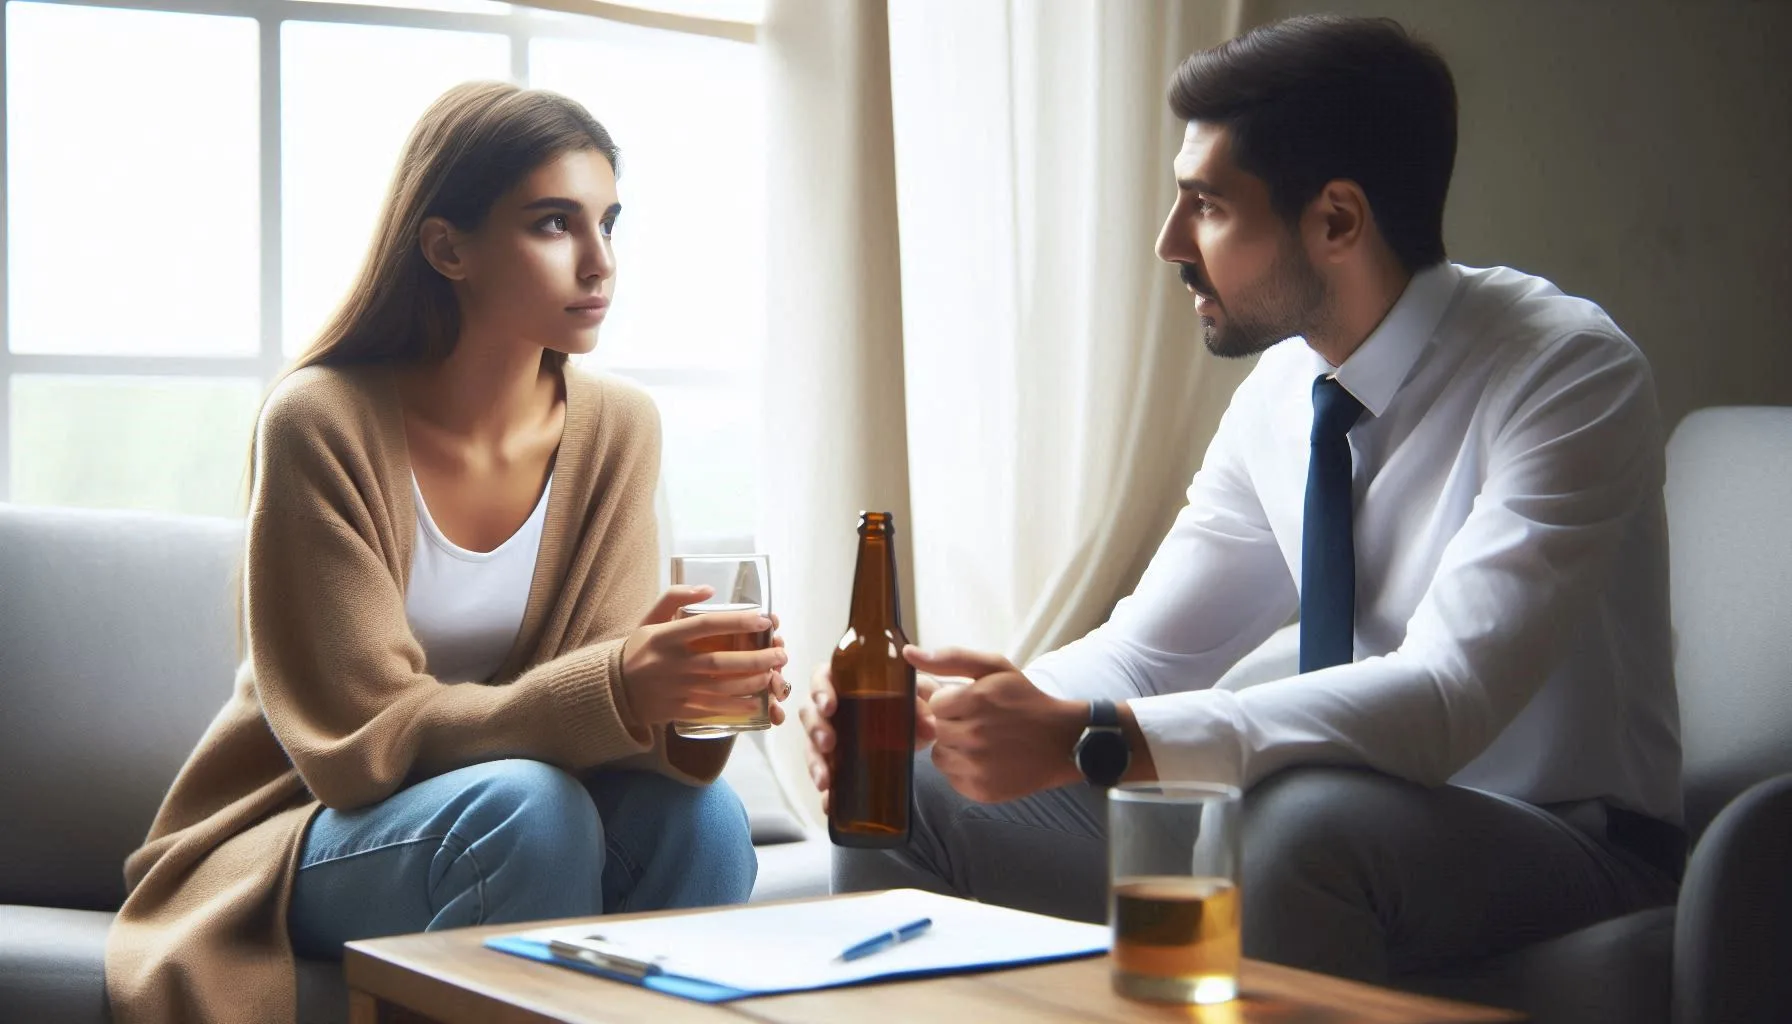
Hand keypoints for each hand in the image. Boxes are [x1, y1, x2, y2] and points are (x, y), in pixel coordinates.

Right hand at [621, 586, 789, 727]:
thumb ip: (675, 597)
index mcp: (665, 637)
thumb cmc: (638, 650)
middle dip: (757, 658)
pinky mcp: (679, 709)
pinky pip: (714, 709)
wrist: (613, 691)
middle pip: (722, 661)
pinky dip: (737, 706)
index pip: (708, 625)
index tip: (764, 620)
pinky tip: (757, 701)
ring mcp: (676, 689)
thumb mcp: (650, 619)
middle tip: (780, 653)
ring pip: (723, 687)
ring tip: (773, 674)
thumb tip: (709, 589)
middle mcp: (672, 663)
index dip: (739, 622)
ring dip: (753, 681)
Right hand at [800, 659, 939, 813]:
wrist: (914, 728)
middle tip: (828, 743)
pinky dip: (825, 790)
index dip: (819, 690)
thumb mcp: (918, 697)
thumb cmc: (908, 701)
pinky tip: (829, 802)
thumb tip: (930, 728)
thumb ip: (922, 706)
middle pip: (809, 712)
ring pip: (810, 745)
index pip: (822, 677)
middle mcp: (831, 707)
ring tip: (825, 780)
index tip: (829, 706)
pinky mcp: (834, 760)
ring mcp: (829, 734)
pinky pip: (823, 773)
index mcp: (845, 682)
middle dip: (815, 729)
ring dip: (814, 762)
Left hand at [908, 647, 1085, 803]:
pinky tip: (986, 760)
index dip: (952, 702)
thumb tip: (908, 653)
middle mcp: (973, 735)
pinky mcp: (979, 790)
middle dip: (953, 724)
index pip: (935, 703)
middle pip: (936, 729)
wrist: (1063, 742)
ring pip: (939, 755)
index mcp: (976, 700)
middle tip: (980, 722)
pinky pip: (951, 776)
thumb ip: (951, 658)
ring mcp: (976, 766)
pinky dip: (964, 769)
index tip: (972, 704)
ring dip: (955, 748)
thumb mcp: (995, 668)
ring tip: (983, 742)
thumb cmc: (1026, 700)